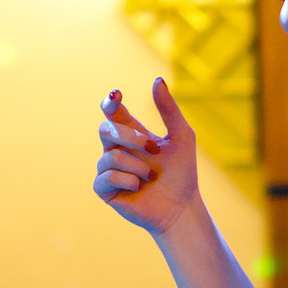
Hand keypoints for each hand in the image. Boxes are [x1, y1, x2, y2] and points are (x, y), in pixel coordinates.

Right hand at [93, 79, 199, 237]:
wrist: (181, 207)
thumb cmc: (182, 173)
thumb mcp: (182, 137)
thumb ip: (169, 110)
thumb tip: (157, 80)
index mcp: (132, 134)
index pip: (113, 113)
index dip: (110, 102)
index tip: (117, 96)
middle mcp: (116, 149)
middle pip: (106, 129)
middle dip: (130, 137)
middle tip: (153, 149)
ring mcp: (109, 169)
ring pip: (110, 156)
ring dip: (137, 166)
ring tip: (151, 178)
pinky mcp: (105, 190)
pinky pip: (106, 176)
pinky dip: (127, 180)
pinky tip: (139, 188)